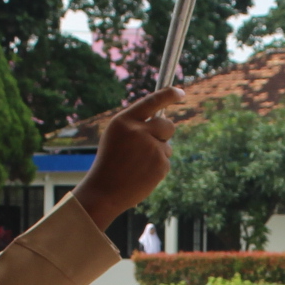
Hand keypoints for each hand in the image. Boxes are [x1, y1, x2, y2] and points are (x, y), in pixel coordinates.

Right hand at [73, 87, 182, 228]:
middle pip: (168, 124)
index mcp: (124, 121)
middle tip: (153, 142)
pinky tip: (142, 174)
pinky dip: (157, 167)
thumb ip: (136, 125)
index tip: (180, 93)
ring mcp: (151, 148)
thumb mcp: (116, 136)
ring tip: (138, 164)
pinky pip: (166, 161)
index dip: (169, 95)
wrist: (104, 191)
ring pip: (167, 145)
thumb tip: (163, 119)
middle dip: (165, 132)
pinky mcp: (160, 164)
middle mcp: (139, 131)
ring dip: (158, 152)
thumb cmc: (110, 162)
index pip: (152, 101)